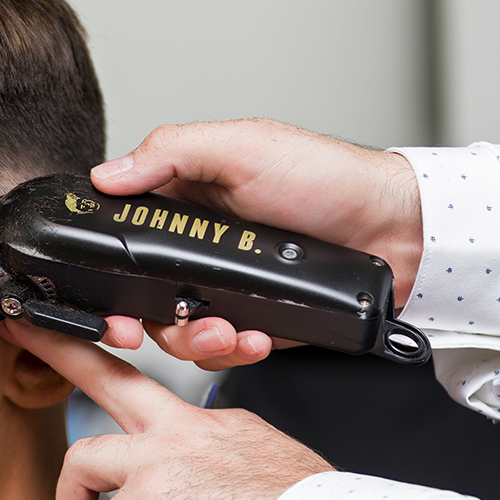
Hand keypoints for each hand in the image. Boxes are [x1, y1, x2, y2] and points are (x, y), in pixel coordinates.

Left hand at [0, 318, 332, 499]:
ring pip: (83, 463)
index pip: (157, 395)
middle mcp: (184, 430)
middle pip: (108, 376)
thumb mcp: (264, 480)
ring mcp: (163, 457)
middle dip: (62, 353)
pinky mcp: (150, 498)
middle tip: (22, 333)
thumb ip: (220, 479)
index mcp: (214, 425)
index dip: (125, 380)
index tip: (104, 359)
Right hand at [92, 119, 422, 366]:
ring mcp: (224, 288)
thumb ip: (170, 152)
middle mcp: (196, 249)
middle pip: (140, 297)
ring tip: (228, 333)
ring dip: (193, 340)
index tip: (101, 298)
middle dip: (141, 321)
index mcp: (182, 202)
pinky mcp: (255, 321)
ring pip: (177, 331)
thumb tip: (107, 173)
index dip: (104, 272)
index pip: (123, 240)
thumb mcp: (242, 147)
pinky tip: (257, 339)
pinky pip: (222, 351)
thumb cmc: (326, 178)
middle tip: (139, 333)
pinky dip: (233, 352)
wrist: (398, 231)